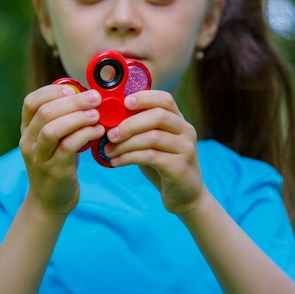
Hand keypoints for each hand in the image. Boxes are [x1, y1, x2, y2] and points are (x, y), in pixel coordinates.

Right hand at [19, 85, 104, 214]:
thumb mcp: (55, 139)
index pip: (31, 102)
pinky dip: (85, 135)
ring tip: (96, 115)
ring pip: (53, 129)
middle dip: (73, 102)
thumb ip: (64, 119)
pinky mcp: (55, 171)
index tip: (73, 90)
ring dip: (78, 118)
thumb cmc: (58, 163)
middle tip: (95, 98)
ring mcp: (39, 158)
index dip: (52, 91)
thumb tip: (87, 94)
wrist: (50, 201)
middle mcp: (29, 142)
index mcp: (27, 130)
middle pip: (45, 113)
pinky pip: (68, 147)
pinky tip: (98, 131)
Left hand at [103, 90, 205, 214]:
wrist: (185, 196)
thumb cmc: (163, 166)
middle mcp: (186, 130)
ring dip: (126, 143)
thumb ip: (139, 130)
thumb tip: (108, 119)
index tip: (123, 103)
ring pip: (152, 137)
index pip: (165, 99)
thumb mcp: (153, 144)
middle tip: (109, 134)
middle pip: (158, 116)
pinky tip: (116, 162)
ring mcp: (185, 148)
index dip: (144, 98)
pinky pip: (151, 157)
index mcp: (179, 120)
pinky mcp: (180, 167)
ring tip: (108, 150)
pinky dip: (129, 157)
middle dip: (130, 124)